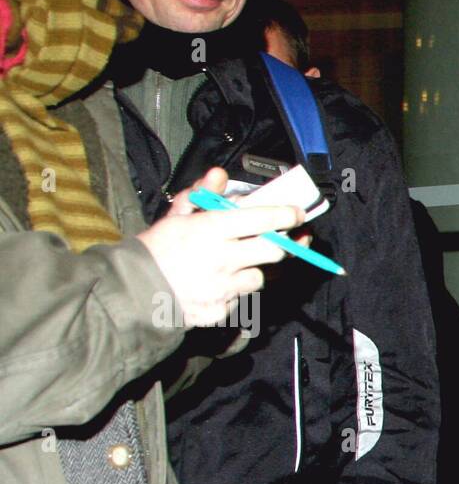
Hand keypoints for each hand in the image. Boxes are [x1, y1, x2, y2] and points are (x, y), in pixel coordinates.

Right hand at [136, 167, 305, 327]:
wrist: (135, 291)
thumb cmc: (156, 249)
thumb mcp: (176, 215)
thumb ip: (201, 194)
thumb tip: (220, 174)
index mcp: (211, 230)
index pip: (262, 219)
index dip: (285, 215)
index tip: (297, 213)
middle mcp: (223, 258)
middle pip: (273, 251)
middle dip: (282, 245)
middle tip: (281, 240)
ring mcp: (224, 287)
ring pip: (258, 277)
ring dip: (253, 270)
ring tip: (234, 265)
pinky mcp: (222, 309)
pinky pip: (240, 298)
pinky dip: (234, 291)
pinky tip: (218, 285)